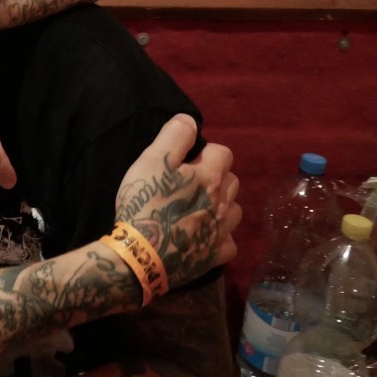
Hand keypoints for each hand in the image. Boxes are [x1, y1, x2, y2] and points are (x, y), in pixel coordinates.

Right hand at [113, 114, 240, 289]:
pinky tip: (204, 237)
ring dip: (221, 206)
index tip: (184, 162)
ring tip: (198, 209)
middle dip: (216, 177)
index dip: (205, 153)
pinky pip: (228, 242)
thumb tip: (190, 120)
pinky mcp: (216, 255)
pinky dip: (219, 237)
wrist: (142, 254)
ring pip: (234, 210)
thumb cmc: (144, 203)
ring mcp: (223, 230)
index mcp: (210, 176)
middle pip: (232, 180)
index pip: (223, 152)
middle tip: (189, 184)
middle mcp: (223, 201)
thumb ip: (174, 136)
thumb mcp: (151, 161)